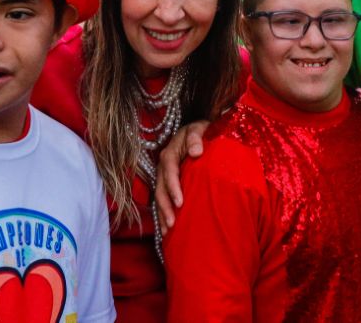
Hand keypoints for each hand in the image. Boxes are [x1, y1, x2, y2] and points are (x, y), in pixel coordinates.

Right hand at [154, 120, 209, 235]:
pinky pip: (164, 198)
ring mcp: (164, 175)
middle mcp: (164, 165)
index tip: (180, 203)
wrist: (199, 130)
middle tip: (172, 224)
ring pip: (159, 196)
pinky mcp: (169, 182)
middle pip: (160, 188)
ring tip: (167, 232)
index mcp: (170, 153)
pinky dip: (164, 213)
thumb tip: (196, 152)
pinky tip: (168, 228)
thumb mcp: (199, 128)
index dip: (172, 187)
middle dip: (164, 207)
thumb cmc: (201, 130)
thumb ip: (196, 137)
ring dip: (162, 214)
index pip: (169, 171)